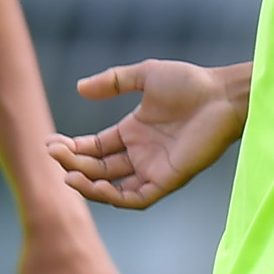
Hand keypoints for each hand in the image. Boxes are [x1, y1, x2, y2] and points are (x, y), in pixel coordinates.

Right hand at [46, 61, 242, 210]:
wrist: (222, 95)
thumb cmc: (190, 83)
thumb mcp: (145, 75)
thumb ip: (113, 81)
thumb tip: (80, 87)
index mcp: (132, 132)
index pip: (94, 148)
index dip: (72, 149)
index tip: (51, 143)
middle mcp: (140, 154)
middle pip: (98, 168)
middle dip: (74, 164)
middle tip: (54, 155)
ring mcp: (153, 169)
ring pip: (113, 188)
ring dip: (89, 185)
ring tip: (68, 175)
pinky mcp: (168, 180)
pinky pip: (137, 198)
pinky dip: (115, 197)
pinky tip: (96, 185)